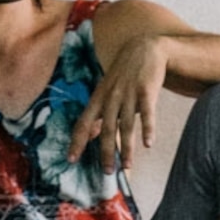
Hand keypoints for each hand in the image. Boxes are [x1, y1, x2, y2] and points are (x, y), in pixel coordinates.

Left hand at [69, 34, 167, 173]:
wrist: (146, 47)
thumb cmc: (125, 73)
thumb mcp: (107, 89)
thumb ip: (99, 112)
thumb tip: (88, 135)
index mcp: (99, 97)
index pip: (83, 122)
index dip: (77, 141)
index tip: (71, 159)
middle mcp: (111, 97)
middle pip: (106, 129)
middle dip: (105, 152)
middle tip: (106, 172)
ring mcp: (128, 93)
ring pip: (126, 125)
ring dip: (126, 148)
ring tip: (126, 166)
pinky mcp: (146, 90)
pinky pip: (147, 113)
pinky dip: (148, 129)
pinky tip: (149, 143)